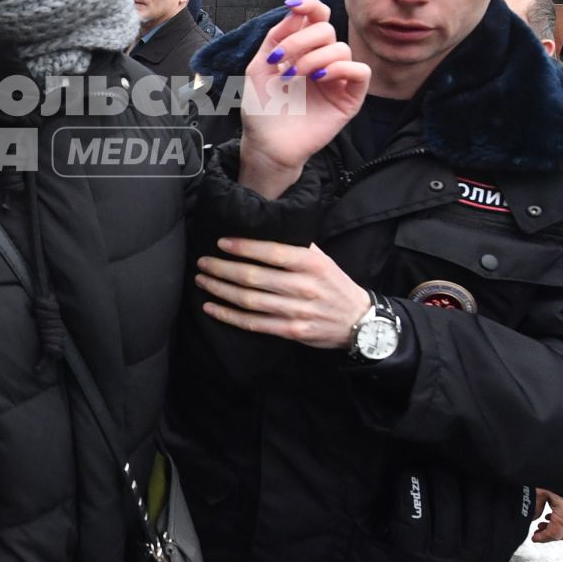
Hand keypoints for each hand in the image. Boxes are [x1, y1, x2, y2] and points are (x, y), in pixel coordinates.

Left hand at [195, 237, 368, 347]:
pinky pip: (254, 324)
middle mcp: (304, 287)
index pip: (272, 252)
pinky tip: (212, 308)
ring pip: (250, 301)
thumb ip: (298, 247)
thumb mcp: (323, 260)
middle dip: (222, 268)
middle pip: (254, 277)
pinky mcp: (291, 332)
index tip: (221, 243)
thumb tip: (267, 229)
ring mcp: (297, 311)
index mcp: (311, 264)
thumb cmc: (335, 285)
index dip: (243, 247)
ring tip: (203, 280)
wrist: (360, 322)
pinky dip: (229, 316)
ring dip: (221, 290)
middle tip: (203, 262)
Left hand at [236, 0, 369, 196]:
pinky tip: (320, 78)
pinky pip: (360, 71)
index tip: (293, 5)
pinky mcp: (350, 97)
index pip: (316, 17)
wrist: (266, 143)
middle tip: (282, 61)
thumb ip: (276, 37)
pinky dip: (340, 68)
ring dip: (314, 58)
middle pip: (327, 29)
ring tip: (295, 76)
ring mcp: (337, 78)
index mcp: (301, 49)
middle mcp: (322, 60)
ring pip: (342, 49)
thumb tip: (295, 11)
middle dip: (301, 40)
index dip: (309, 5)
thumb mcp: (259, 66)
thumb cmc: (263, 109)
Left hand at [530, 490, 562, 542]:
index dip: (542, 538)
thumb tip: (532, 517)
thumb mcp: (543, 491)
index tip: (535, 538)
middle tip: (537, 532)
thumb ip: (536, 505)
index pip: (553, 535)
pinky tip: (555, 516)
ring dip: (556, 529)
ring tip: (544, 523)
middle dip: (548, 535)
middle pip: (561, 536)